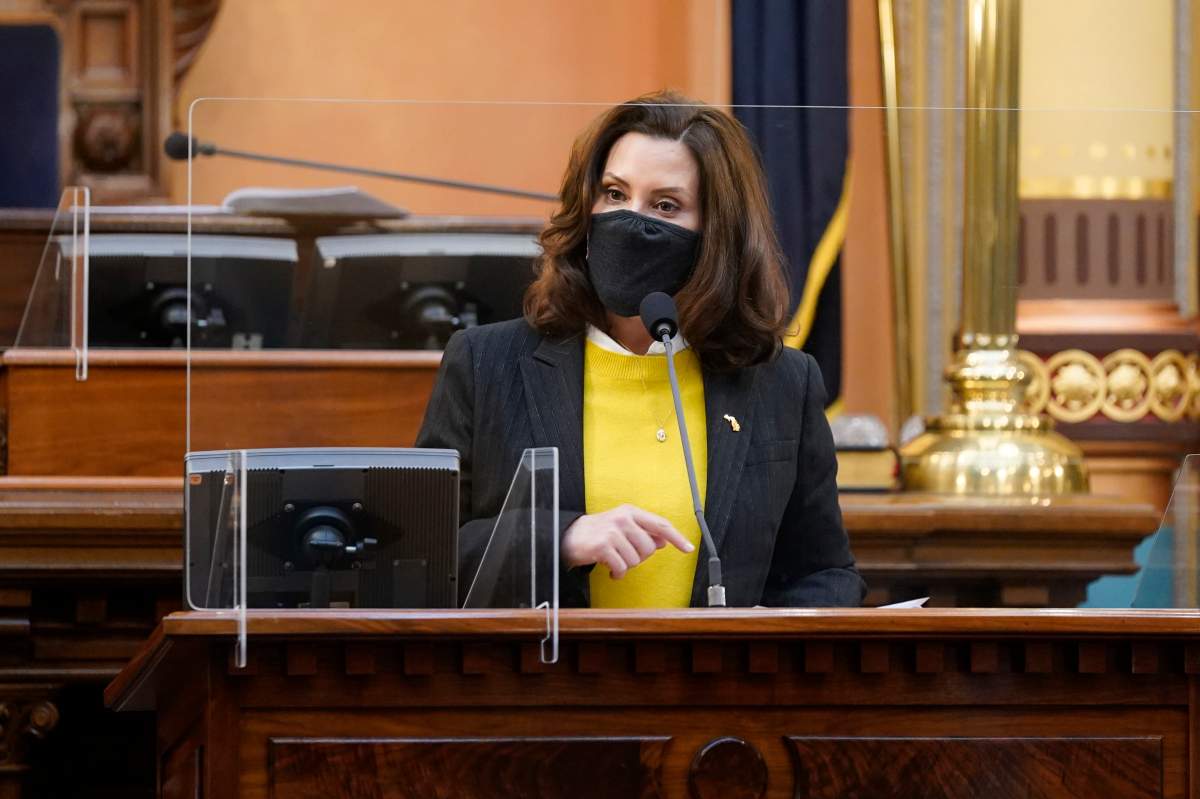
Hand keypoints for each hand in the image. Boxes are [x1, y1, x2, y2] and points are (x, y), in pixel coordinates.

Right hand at [562, 504, 693, 578]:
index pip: (660, 524)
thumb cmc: (599, 533)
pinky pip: (622, 568)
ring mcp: (612, 531)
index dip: (676, 537)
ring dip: (626, 566)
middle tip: (625, 555)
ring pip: (635, 560)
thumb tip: (663, 541)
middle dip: (639, 557)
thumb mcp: (622, 528)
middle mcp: (623, 518)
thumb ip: (643, 533)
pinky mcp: (603, 546)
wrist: (570, 537)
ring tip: (614, 560)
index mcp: (631, 512)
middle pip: (649, 548)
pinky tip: (610, 570)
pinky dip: (617, 573)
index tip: (688, 548)